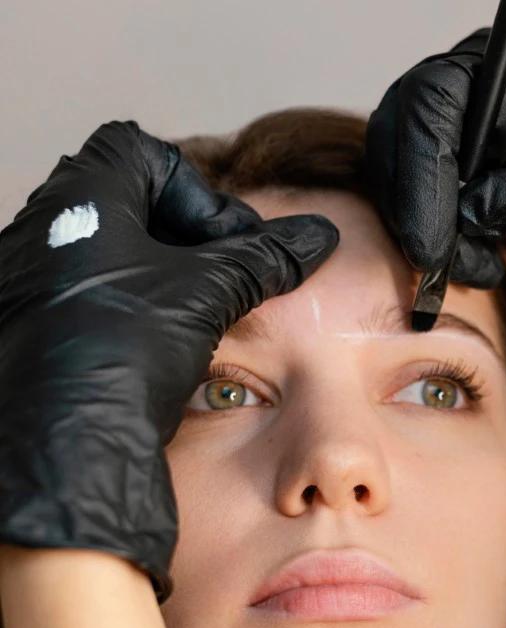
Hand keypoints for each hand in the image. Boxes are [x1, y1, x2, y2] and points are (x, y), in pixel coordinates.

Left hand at [0, 120, 338, 602]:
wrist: (66, 444)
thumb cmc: (121, 347)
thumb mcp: (206, 291)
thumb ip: (264, 258)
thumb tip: (318, 237)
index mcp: (79, 198)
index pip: (140, 152)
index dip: (195, 190)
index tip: (225, 240)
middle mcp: (43, 231)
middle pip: (127, 202)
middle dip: (184, 234)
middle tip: (219, 274)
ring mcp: (33, 281)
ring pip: (111, 252)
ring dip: (162, 274)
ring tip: (196, 313)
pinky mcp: (37, 325)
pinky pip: (92, 295)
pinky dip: (135, 307)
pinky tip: (160, 345)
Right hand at [365, 28, 505, 280]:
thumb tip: (468, 214)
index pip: (434, 106)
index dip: (423, 179)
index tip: (431, 248)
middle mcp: (466, 82)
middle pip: (399, 133)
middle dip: (413, 210)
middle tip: (441, 268)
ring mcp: (445, 115)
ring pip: (394, 167)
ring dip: (419, 229)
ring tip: (475, 267)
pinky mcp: (436, 149)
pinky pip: (406, 189)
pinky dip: (426, 231)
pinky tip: (467, 258)